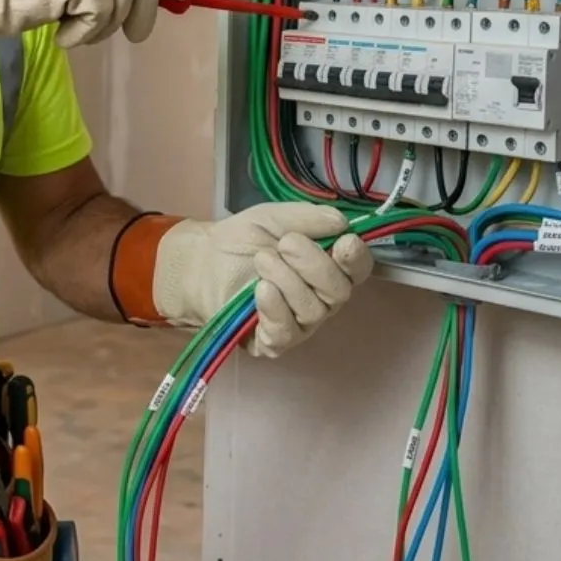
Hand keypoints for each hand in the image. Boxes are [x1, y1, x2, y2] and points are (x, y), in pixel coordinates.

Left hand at [149, 202, 373, 357]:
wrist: (202, 261)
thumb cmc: (243, 240)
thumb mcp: (274, 218)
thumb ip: (308, 218)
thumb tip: (342, 223)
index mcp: (329, 266)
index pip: (358, 269)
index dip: (356, 258)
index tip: (343, 242)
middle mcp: (322, 299)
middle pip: (339, 292)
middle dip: (314, 265)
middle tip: (284, 244)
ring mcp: (300, 324)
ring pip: (313, 311)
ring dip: (287, 280)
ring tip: (261, 260)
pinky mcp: (274, 342)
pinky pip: (286, 333)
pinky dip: (275, 308)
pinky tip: (260, 290)